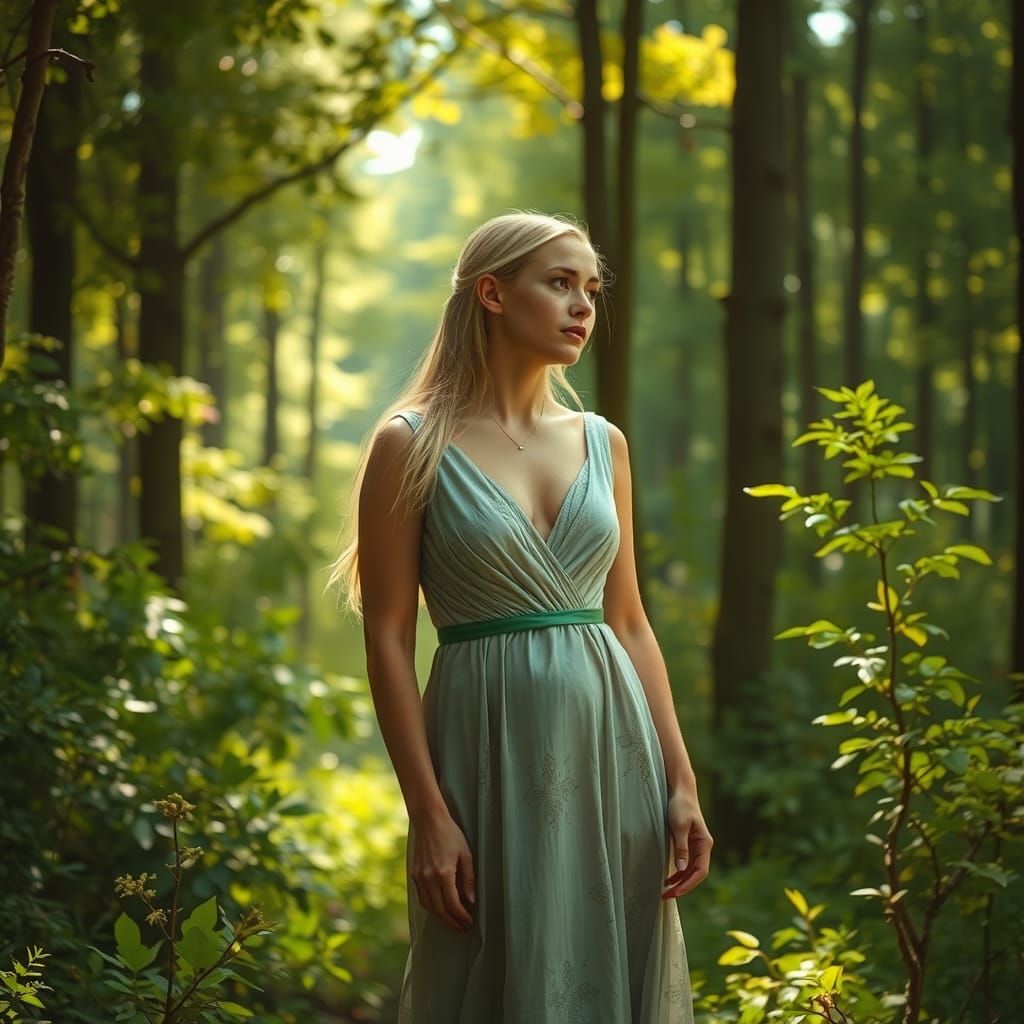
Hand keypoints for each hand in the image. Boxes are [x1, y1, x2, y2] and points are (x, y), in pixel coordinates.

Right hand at [411, 810, 476, 932]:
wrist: (428, 820)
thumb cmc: (450, 834)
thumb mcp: (465, 854)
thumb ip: (468, 879)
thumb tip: (471, 900)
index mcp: (443, 873)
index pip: (453, 904)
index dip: (462, 917)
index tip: (470, 922)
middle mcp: (428, 878)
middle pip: (439, 910)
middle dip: (452, 922)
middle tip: (462, 928)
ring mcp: (419, 877)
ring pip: (428, 906)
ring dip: (441, 917)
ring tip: (452, 921)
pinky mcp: (414, 874)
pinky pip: (421, 898)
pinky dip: (431, 907)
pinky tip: (440, 908)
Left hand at [661, 787, 712, 899]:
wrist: (681, 791)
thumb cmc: (680, 806)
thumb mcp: (679, 826)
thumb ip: (681, 847)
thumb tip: (682, 869)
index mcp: (705, 844)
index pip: (701, 871)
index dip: (689, 884)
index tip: (676, 892)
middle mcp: (703, 847)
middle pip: (696, 874)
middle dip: (683, 886)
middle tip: (666, 896)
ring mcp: (696, 846)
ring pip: (690, 871)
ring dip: (680, 882)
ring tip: (666, 892)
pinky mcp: (688, 844)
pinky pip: (686, 864)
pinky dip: (678, 873)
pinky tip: (669, 879)